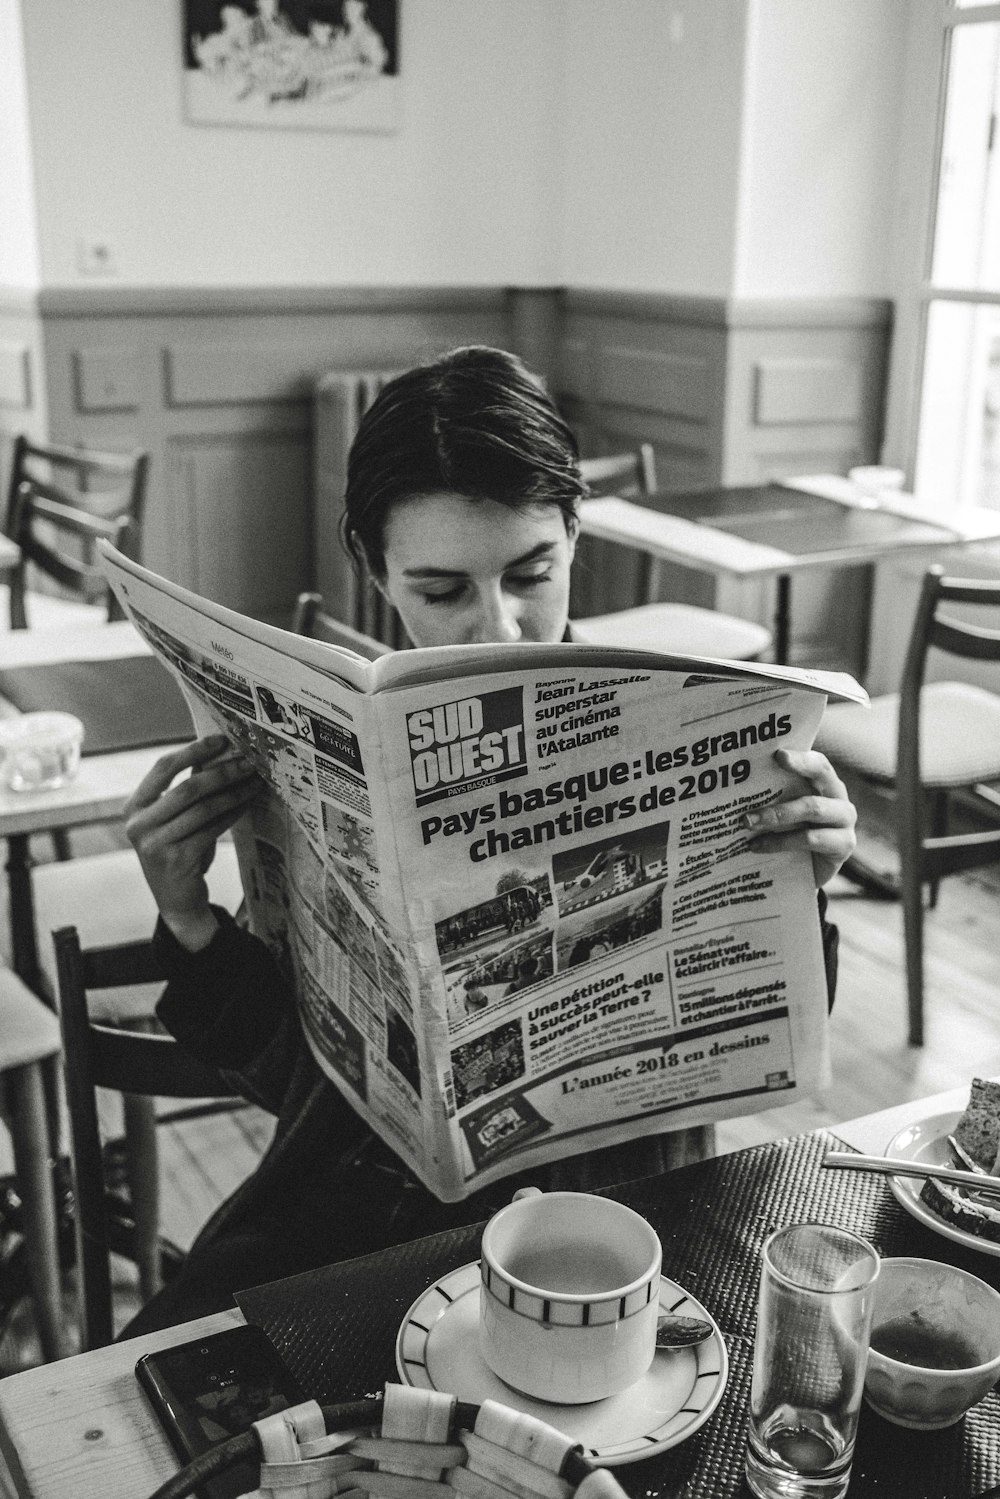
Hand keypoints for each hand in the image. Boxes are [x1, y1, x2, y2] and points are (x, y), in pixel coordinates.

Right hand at [125, 734, 261, 949]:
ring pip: (203, 808)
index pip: (162, 768)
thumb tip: (217, 751)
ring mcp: (155, 844)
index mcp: (134, 806)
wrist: (176, 899)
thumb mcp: (175, 818)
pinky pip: (213, 828)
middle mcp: (138, 824)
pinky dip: (233, 812)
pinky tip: (248, 802)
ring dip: (234, 792)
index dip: (192, 750)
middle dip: (222, 771)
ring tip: (255, 781)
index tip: (221, 739)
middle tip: (249, 762)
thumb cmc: (178, 850)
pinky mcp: (177, 860)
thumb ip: (188, 787)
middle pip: (187, 788)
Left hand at [742, 746, 856, 888]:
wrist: (807, 874)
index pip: (817, 762)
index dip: (800, 757)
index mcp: (825, 783)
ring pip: (812, 808)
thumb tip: (733, 784)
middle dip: (796, 769)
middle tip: (766, 770)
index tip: (778, 754)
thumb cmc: (791, 834)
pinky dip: (780, 842)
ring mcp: (844, 821)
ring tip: (747, 821)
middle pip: (822, 775)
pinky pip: (810, 839)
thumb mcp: (782, 812)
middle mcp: (838, 797)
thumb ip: (771, 796)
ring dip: (776, 814)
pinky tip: (757, 846)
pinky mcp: (843, 845)